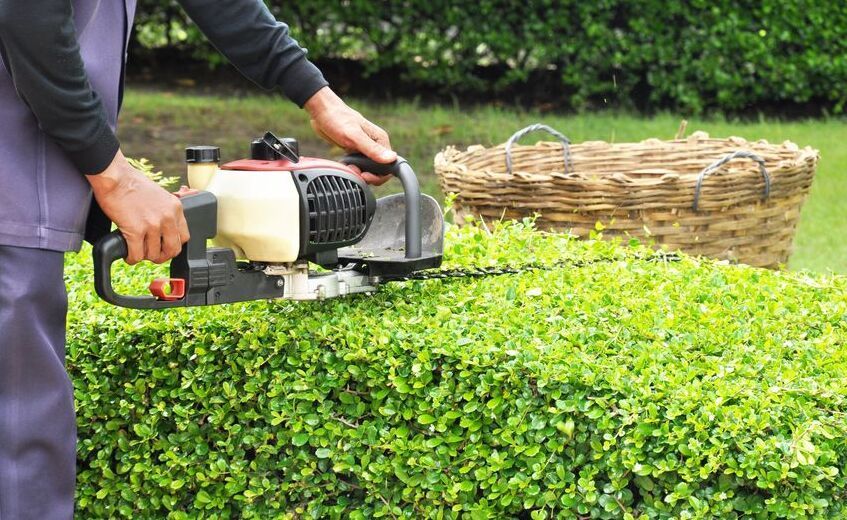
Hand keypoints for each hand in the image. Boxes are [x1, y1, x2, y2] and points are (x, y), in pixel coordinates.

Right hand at [87, 150, 189, 264]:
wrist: (114, 176)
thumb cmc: (132, 183)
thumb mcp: (160, 195)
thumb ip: (166, 211)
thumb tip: (165, 228)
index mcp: (176, 208)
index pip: (184, 237)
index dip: (173, 245)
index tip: (165, 246)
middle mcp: (167, 217)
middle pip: (173, 249)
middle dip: (162, 256)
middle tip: (152, 254)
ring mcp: (152, 224)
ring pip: (153, 254)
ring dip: (143, 256)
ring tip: (136, 250)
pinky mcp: (135, 230)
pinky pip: (137, 255)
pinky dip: (131, 258)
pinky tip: (127, 254)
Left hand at [304, 87, 395, 185]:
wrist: (322, 111)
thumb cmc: (337, 119)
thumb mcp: (354, 136)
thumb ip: (372, 149)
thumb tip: (391, 158)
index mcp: (380, 140)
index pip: (390, 165)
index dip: (380, 175)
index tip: (365, 175)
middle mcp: (376, 144)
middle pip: (380, 170)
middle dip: (369, 176)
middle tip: (355, 172)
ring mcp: (366, 148)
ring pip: (369, 169)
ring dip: (359, 173)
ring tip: (349, 167)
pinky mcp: (355, 150)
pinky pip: (359, 165)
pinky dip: (353, 169)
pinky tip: (345, 164)